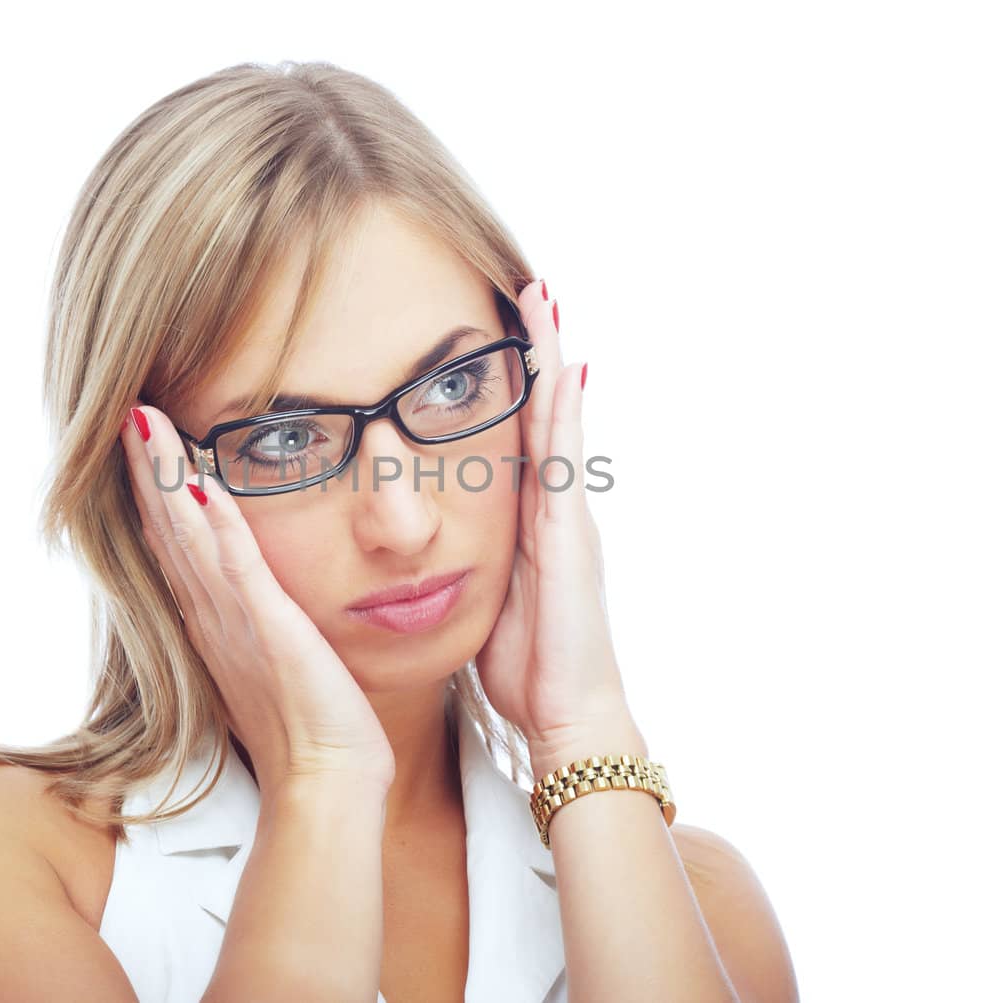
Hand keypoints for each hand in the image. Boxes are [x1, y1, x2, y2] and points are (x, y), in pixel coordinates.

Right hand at [121, 404, 395, 796]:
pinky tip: (206, 487)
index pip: (173, 542)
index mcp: (211, 621)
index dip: (154, 489)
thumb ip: (254, 620)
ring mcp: (237, 624)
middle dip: (148, 468)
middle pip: (167, 528)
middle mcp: (211, 617)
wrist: (324, 783)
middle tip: (129, 411)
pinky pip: (242, 571)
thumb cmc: (308, 727)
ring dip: (168, 480)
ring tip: (146, 425)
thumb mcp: (272, 660)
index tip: (141, 437)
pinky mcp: (273, 633)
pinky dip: (223, 529)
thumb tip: (246, 589)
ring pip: (191, 538)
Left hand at [475, 279, 637, 763]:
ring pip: (557, 419)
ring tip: (543, 299)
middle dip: (536, 351)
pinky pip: (564, 458)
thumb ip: (474, 560)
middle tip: (527, 287)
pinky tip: (563, 368)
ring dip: (551, 359)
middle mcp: (552, 508)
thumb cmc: (528, 668)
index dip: (510, 385)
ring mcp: (567, 516)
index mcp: (528, 522)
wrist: (567, 718)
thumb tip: (434, 539)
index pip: (519, 437)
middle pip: (542, 411)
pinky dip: (563, 410)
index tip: (495, 333)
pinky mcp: (570, 534)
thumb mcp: (489, 599)